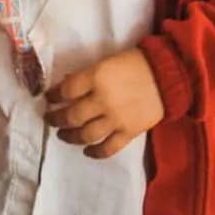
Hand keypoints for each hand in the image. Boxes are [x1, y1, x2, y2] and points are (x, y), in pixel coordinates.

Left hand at [44, 47, 163, 158]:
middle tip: (50, 119)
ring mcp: (116, 119)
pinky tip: (87, 151)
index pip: (66, 91)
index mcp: (95, 78)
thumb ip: (86, 76)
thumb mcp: (105, 62)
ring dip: (70, 137)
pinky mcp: (129, 132)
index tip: (48, 98)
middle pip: (72, 116)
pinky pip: (108, 147)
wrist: (166, 76)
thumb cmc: (133, 63)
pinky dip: (95, 152)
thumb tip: (67, 85)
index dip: (53, 96)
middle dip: (56, 119)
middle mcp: (102, 100)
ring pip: (86, 134)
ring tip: (62, 135)